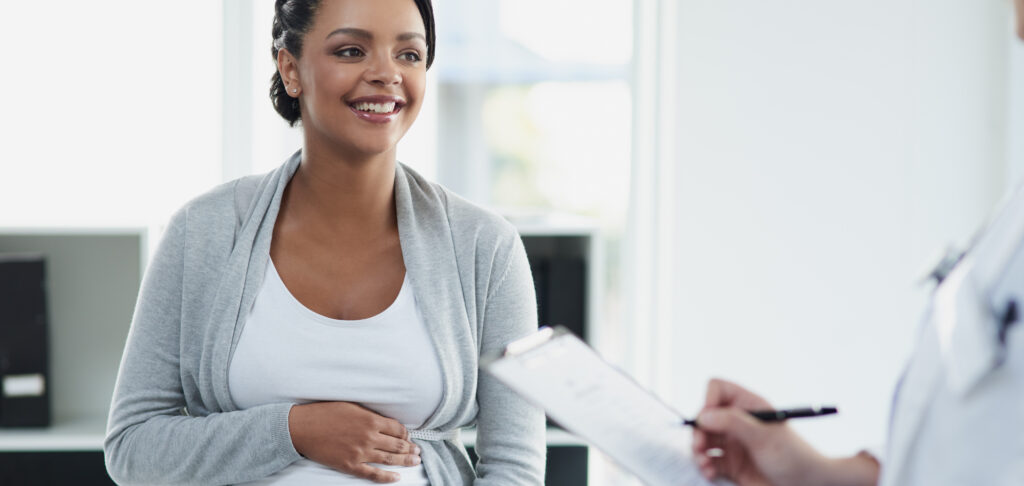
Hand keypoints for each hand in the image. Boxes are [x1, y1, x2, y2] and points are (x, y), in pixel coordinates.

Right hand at [288, 402, 421, 482]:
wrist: (303, 428)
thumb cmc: (324, 413)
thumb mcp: (351, 407)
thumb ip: (370, 415)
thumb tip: (384, 423)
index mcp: (370, 420)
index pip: (397, 429)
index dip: (405, 434)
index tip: (408, 437)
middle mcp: (369, 437)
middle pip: (397, 445)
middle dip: (410, 449)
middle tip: (418, 452)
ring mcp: (360, 452)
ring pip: (389, 459)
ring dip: (405, 461)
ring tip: (415, 461)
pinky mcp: (350, 465)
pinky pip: (373, 474)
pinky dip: (387, 477)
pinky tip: (397, 478)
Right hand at [692, 379, 877, 485]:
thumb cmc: (793, 457)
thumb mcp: (763, 437)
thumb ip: (732, 423)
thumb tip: (703, 415)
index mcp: (748, 405)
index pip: (718, 389)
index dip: (708, 400)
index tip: (706, 419)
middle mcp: (737, 422)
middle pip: (705, 416)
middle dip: (698, 431)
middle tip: (699, 446)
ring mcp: (733, 443)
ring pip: (703, 439)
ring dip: (698, 451)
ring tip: (704, 463)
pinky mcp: (731, 464)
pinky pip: (708, 461)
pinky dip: (704, 466)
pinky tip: (709, 472)